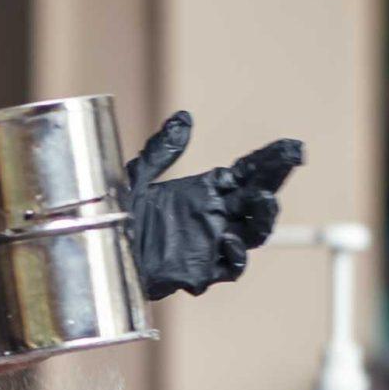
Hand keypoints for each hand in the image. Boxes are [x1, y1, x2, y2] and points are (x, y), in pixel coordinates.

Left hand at [123, 111, 305, 298]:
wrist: (97, 254)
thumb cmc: (114, 218)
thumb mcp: (136, 178)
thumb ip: (161, 152)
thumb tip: (184, 118)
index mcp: (205, 193)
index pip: (247, 174)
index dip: (269, 161)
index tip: (289, 148)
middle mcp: (214, 218)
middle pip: (257, 199)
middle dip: (276, 178)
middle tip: (292, 158)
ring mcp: (209, 246)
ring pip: (252, 235)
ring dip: (264, 218)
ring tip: (264, 200)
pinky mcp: (199, 271)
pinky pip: (229, 267)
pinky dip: (236, 256)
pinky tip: (229, 240)